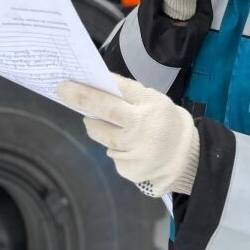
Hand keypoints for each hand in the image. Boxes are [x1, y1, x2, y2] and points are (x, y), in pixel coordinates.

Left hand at [57, 74, 199, 197]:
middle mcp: (142, 127)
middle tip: (63, 90)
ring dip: (96, 127)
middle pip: (105, 111)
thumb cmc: (165, 122)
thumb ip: (130, 96)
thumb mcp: (155, 101)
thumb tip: (96, 88)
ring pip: (102, 135)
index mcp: (150, 104)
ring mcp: (135, 150)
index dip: (93, 85)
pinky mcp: (130, 169)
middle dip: (80, 98)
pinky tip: (130, 147)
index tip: (72, 81)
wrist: (186, 157)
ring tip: (102, 123)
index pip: (118, 90)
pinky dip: (115, 147)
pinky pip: (112, 153)